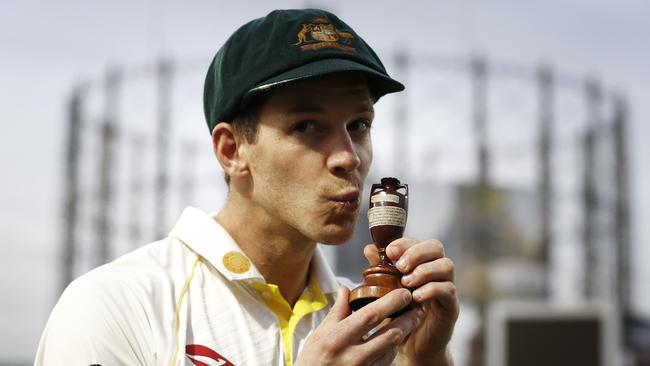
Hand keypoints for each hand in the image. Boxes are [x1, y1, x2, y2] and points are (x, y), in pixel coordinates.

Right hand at [294, 285, 425, 365]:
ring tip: (413, 319)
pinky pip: (386, 362)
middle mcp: (352, 357)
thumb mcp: (319, 334)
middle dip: (408, 320)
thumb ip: (337, 311)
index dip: (391, 303)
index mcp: (337, 339)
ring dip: (403, 334)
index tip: (404, 293)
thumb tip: (345, 289)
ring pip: (391, 349)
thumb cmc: (312, 361)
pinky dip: (392, 348)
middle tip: (419, 307)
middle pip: (389, 334)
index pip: (370, 316)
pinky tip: (396, 338)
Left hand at [364, 239, 458, 364]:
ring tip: (406, 283)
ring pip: (446, 265)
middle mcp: (436, 272)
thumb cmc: (400, 315)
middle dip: (416, 253)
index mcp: (421, 264)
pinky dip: (431, 289)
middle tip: (400, 267)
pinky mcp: (452, 306)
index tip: (389, 251)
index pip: (419, 242)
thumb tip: (369, 249)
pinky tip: (415, 297)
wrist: (412, 346)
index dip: (405, 243)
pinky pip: (449, 290)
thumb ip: (380, 270)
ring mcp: (446, 287)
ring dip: (424, 270)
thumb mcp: (386, 290)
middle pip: (436, 247)